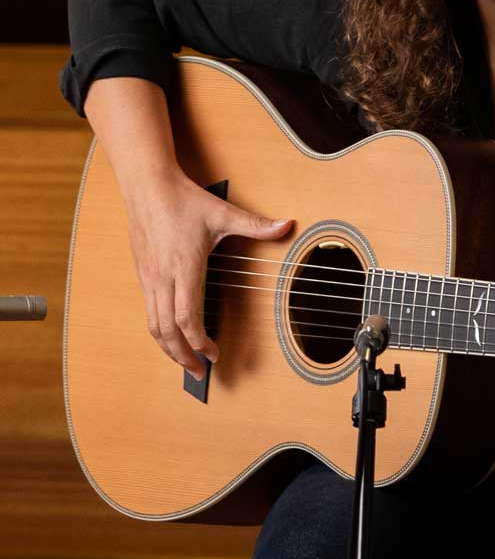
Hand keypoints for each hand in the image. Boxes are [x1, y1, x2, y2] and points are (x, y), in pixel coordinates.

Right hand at [124, 168, 292, 379]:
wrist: (147, 186)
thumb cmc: (184, 200)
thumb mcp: (223, 212)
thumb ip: (256, 224)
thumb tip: (287, 225)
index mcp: (184, 266)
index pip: (187, 317)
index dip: (199, 342)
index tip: (214, 354)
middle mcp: (162, 277)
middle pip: (166, 330)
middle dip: (182, 356)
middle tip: (199, 372)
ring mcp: (149, 277)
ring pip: (153, 324)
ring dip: (168, 348)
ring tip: (185, 361)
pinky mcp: (142, 274)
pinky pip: (148, 311)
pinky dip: (160, 330)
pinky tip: (172, 335)